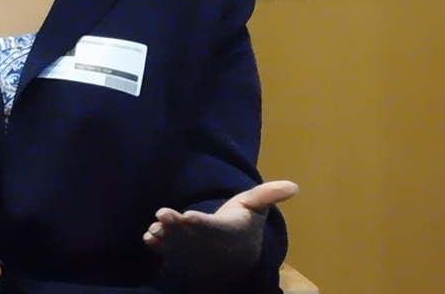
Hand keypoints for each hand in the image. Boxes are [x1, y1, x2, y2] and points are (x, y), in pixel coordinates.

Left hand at [143, 181, 298, 285]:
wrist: (233, 259)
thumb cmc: (242, 226)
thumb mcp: (254, 210)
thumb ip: (268, 196)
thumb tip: (295, 186)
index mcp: (225, 230)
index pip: (213, 228)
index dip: (201, 224)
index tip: (189, 216)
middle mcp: (206, 244)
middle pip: (189, 238)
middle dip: (175, 228)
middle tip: (161, 216)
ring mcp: (191, 252)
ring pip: (175, 247)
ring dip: (164, 239)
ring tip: (154, 229)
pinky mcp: (178, 256)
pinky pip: (165, 255)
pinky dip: (158, 248)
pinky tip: (149, 238)